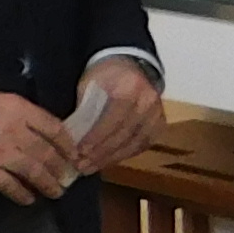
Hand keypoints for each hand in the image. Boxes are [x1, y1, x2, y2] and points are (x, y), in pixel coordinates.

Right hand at [0, 85, 81, 203]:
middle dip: (61, 168)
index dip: (68, 144)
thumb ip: (23, 113)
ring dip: (47, 184)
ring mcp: (0, 153)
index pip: (54, 129)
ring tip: (55, 192)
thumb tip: (44, 130)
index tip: (74, 154)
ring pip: (33, 172)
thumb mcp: (0, 97)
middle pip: (47, 153)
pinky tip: (29, 199)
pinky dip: (22, 194)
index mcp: (19, 109)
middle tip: (68, 178)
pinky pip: (10, 186)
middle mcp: (14, 131)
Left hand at [68, 56, 165, 176]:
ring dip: (111, 158)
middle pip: (123, 134)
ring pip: (134, 143)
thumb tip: (73, 139)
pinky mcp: (160, 124)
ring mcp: (157, 114)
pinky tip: (108, 161)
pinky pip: (142, 145)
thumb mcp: (90, 84)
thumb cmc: (106, 75)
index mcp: (130, 87)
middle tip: (82, 166)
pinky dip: (124, 155)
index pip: (113, 118)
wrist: (131, 65)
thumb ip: (85, 109)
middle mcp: (147, 101)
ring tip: (91, 167)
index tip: (79, 152)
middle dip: (101, 153)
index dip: (96, 137)